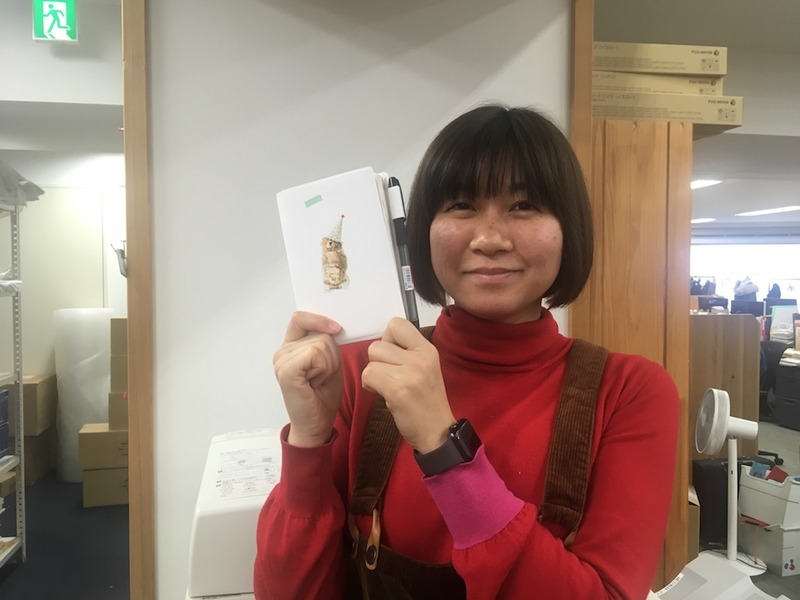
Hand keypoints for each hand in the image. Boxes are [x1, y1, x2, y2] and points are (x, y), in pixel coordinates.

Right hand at [273, 311, 343, 446]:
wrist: (316, 424)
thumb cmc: (322, 396)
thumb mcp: (330, 362)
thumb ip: (326, 343)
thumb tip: (333, 327)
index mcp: (291, 347)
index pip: (300, 318)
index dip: (319, 319)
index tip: (336, 329)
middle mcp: (282, 352)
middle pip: (320, 334)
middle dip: (332, 355)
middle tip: (322, 376)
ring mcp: (281, 361)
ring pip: (321, 345)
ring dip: (329, 365)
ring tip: (318, 381)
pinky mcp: (286, 371)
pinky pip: (315, 355)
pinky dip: (323, 369)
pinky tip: (315, 383)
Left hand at [361, 318, 454, 452]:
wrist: (437, 431)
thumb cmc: (426, 401)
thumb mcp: (425, 368)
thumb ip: (407, 352)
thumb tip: (383, 343)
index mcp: (427, 349)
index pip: (396, 324)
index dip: (387, 339)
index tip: (393, 356)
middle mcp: (420, 357)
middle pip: (378, 344)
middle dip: (377, 361)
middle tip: (390, 376)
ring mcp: (410, 373)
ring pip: (371, 360)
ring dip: (373, 374)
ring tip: (387, 386)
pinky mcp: (398, 389)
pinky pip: (368, 375)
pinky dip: (370, 385)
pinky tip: (383, 394)